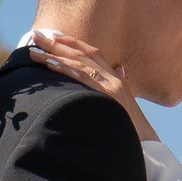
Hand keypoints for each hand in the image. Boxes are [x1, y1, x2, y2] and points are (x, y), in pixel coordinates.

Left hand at [26, 30, 156, 141]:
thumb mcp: (124, 104)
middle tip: (36, 36)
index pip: (93, 53)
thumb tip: (121, 69)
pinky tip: (49, 64)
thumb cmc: (131, 129)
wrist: (148, 145)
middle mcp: (114, 78)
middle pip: (82, 54)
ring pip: (79, 63)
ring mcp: (111, 86)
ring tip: (33, 52)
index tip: (54, 36)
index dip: (73, 42)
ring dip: (54, 55)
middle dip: (57, 43)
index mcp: (116, 79)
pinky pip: (83, 78)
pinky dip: (65, 69)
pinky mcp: (108, 96)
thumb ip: (120, 86)